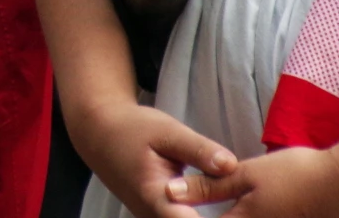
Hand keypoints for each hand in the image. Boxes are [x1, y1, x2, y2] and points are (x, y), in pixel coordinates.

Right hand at [65, 97, 237, 217]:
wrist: (99, 133)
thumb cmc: (132, 129)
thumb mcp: (167, 131)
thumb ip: (199, 151)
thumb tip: (232, 166)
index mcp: (156, 198)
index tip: (238, 214)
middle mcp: (152, 217)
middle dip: (219, 217)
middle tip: (240, 203)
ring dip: (210, 216)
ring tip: (229, 201)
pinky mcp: (155, 217)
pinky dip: (196, 214)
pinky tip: (214, 201)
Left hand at [170, 145, 338, 217]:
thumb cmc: (297, 175)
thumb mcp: (249, 174)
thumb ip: (210, 186)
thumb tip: (170, 191)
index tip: (175, 211)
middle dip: (212, 217)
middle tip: (197, 208)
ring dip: (233, 215)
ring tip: (235, 207)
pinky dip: (252, 216)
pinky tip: (251, 209)